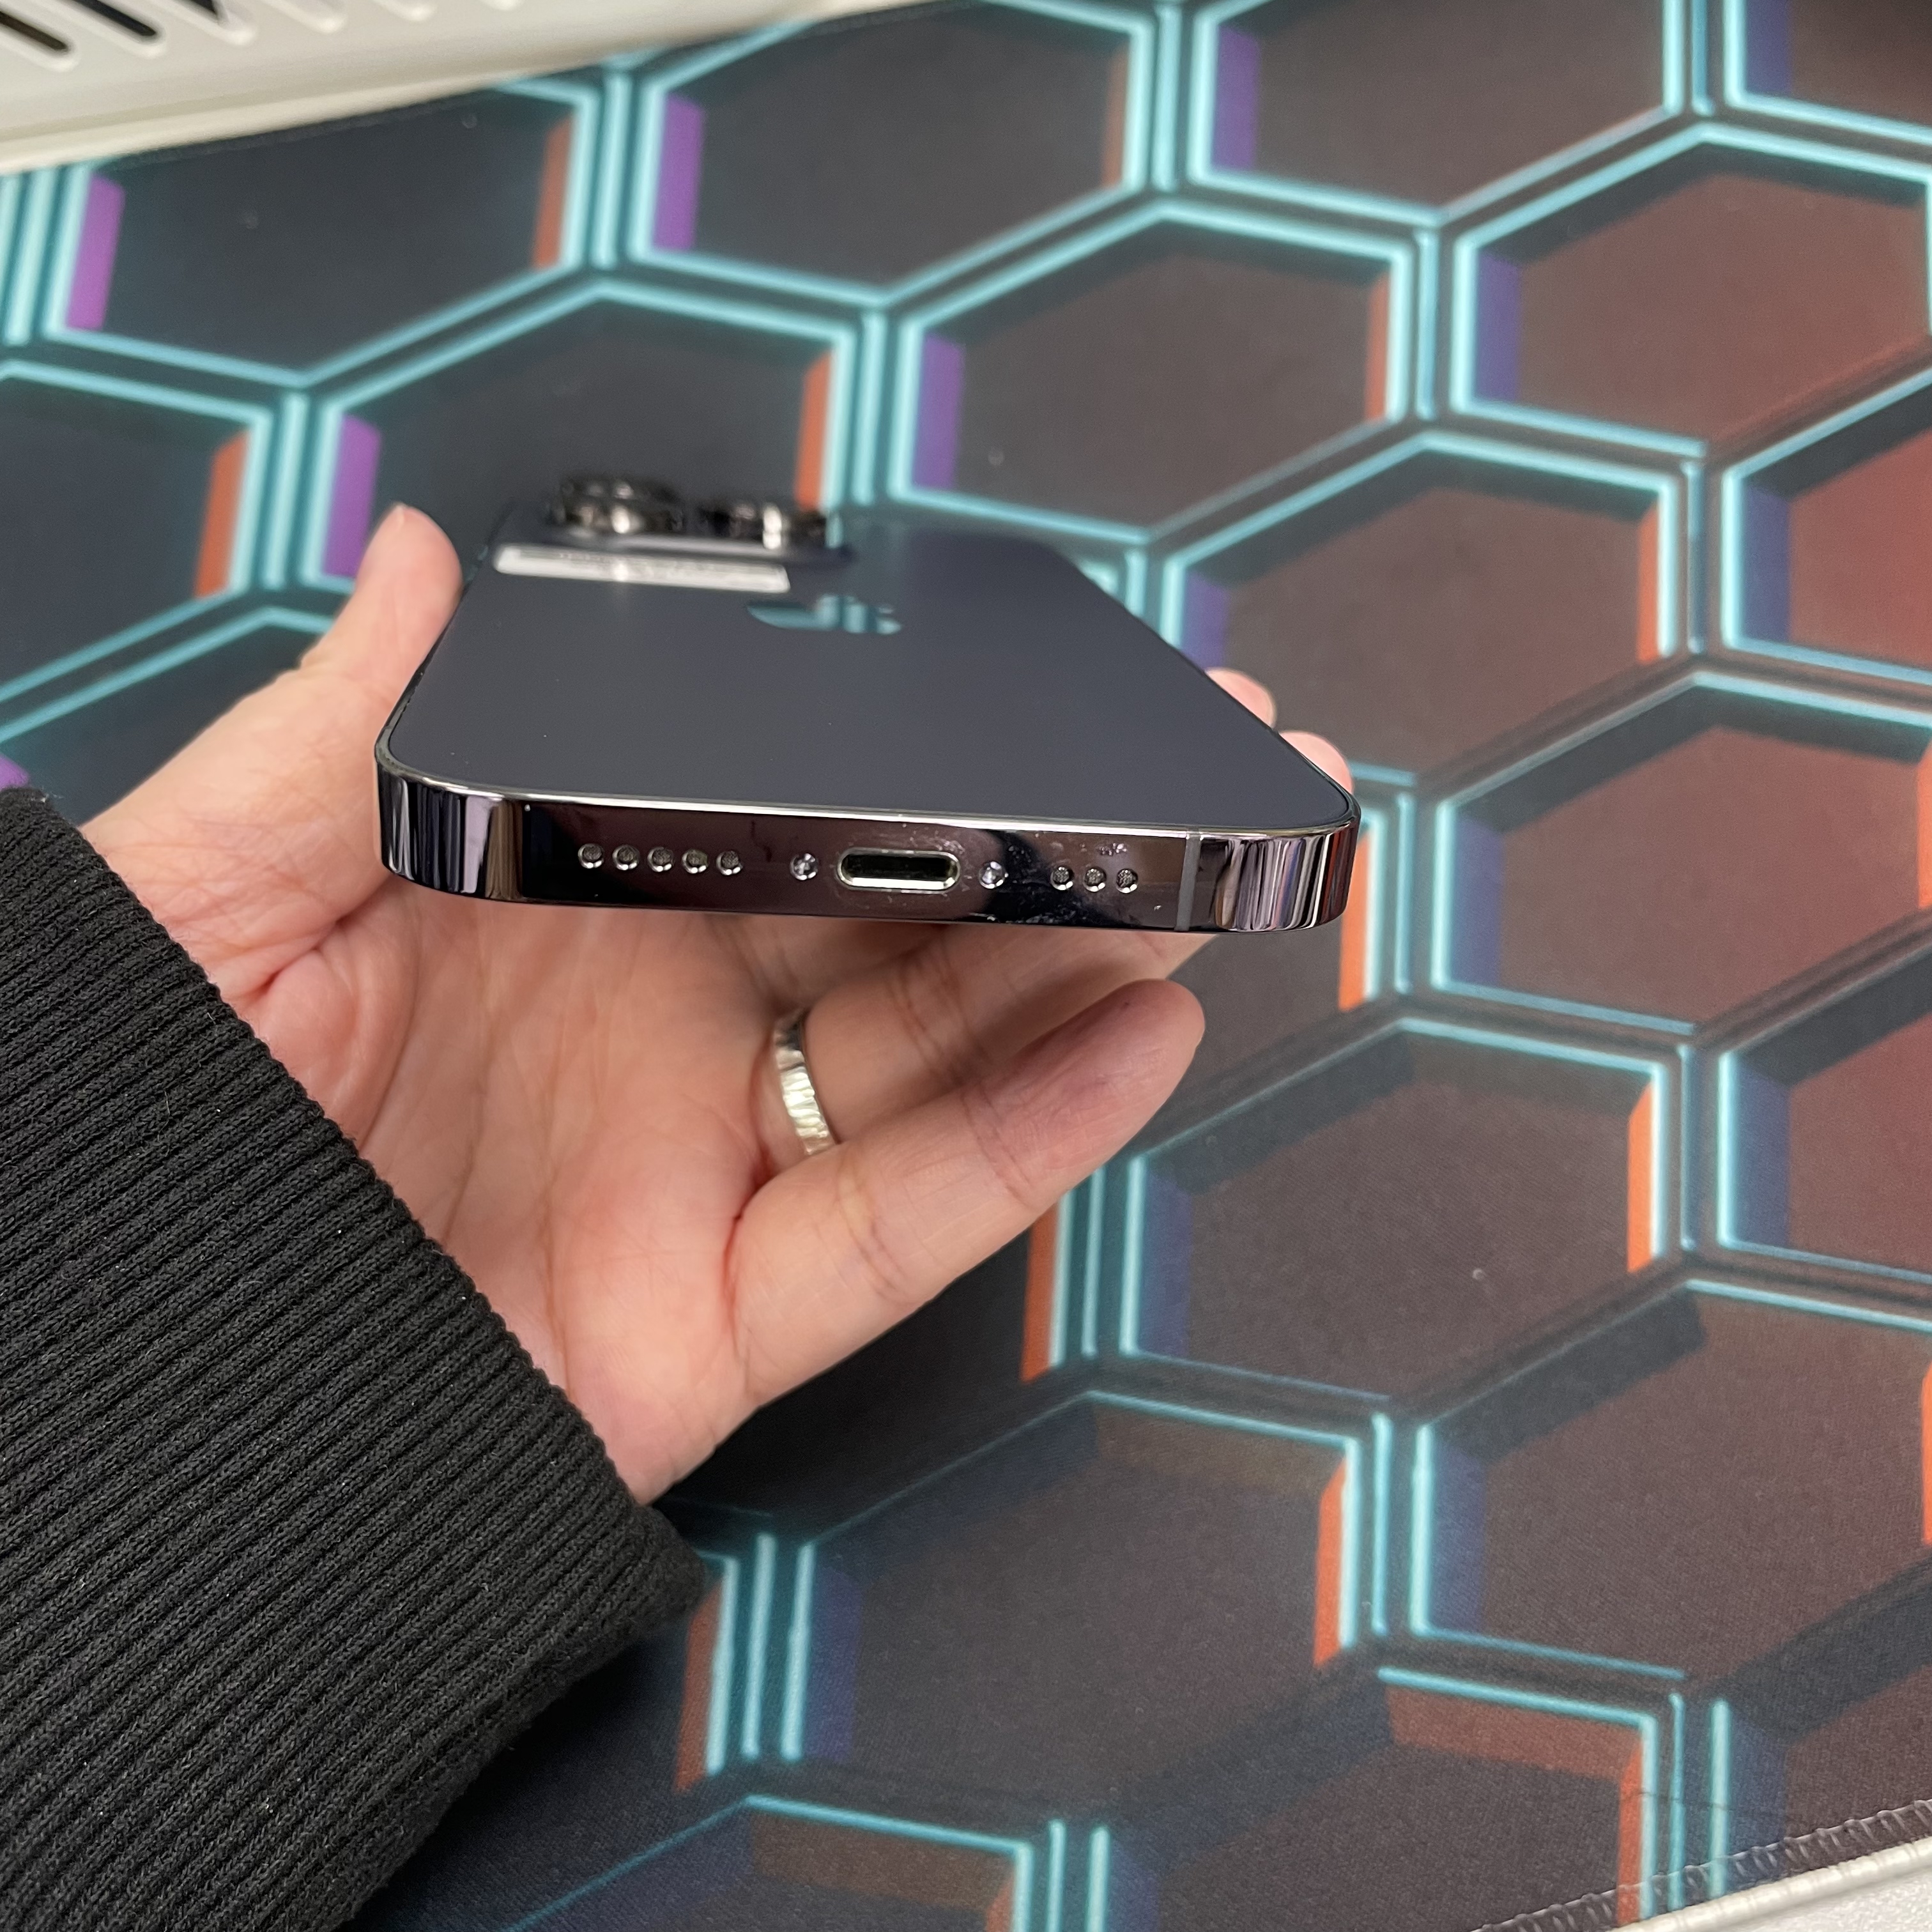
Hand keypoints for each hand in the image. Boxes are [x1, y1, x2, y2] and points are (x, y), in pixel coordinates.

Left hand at [84, 509, 1348, 1497]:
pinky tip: (1138, 1035)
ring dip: (1088, 968)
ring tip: (1204, 871)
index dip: (912, 751)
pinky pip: (905, 1228)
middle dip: (1063, 842)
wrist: (95, 1372)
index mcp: (561, 910)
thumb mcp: (213, 884)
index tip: (1029, 683)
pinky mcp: (723, 1321)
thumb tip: (423, 558)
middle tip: (1195, 756)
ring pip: (943, 1066)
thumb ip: (347, 729)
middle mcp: (660, 1031)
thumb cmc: (129, 1112)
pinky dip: (1035, 1142)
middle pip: (906, 929)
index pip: (782, 812)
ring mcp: (703, 1174)